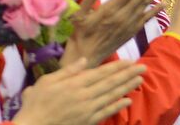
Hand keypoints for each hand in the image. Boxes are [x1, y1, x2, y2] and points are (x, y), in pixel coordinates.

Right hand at [13, 58, 144, 124]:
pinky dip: (118, 106)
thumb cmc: (36, 103)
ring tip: (140, 80)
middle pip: (111, 83)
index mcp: (76, 84)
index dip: (118, 67)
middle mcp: (85, 95)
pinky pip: (106, 112)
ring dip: (127, 87)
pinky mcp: (87, 122)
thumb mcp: (47, 81)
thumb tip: (85, 60)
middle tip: (143, 67)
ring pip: (112, 96)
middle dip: (128, 74)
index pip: (102, 73)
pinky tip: (128, 100)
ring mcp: (87, 110)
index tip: (131, 61)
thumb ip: (68, 71)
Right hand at [63, 0, 168, 67]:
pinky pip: (145, 19)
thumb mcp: (78, 17)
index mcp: (110, 10)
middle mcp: (122, 16)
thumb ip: (87, 1)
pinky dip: (155, 11)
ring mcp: (129, 25)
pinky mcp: (131, 32)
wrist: (87, 57)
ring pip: (144, 5)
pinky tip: (163, 4)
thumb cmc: (80, 35)